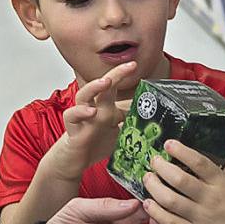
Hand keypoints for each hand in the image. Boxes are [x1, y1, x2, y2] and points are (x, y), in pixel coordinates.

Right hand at [52, 61, 138, 175]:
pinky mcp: (73, 129)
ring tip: (105, 82)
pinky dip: (79, 112)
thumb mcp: (120, 131)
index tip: (134, 64)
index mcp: (105, 107)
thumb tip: (153, 117)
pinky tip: (91, 112)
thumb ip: (132, 122)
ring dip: (94, 87)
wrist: (76, 159)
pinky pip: (71, 116)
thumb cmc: (96, 142)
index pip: (114, 86)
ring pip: (83, 95)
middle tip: (127, 67)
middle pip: (101, 85)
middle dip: (115, 74)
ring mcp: (82, 117)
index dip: (123, 74)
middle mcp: (94, 108)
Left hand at [142, 141, 224, 223]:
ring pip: (171, 200)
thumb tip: (210, 150)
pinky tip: (148, 203)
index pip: (199, 163)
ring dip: (154, 187)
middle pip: (180, 180)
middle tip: (154, 161)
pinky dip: (156, 212)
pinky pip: (171, 223)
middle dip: (162, 167)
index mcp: (222, 183)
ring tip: (147, 178)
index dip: (182, 151)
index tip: (168, 144)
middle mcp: (211, 199)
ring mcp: (203, 218)